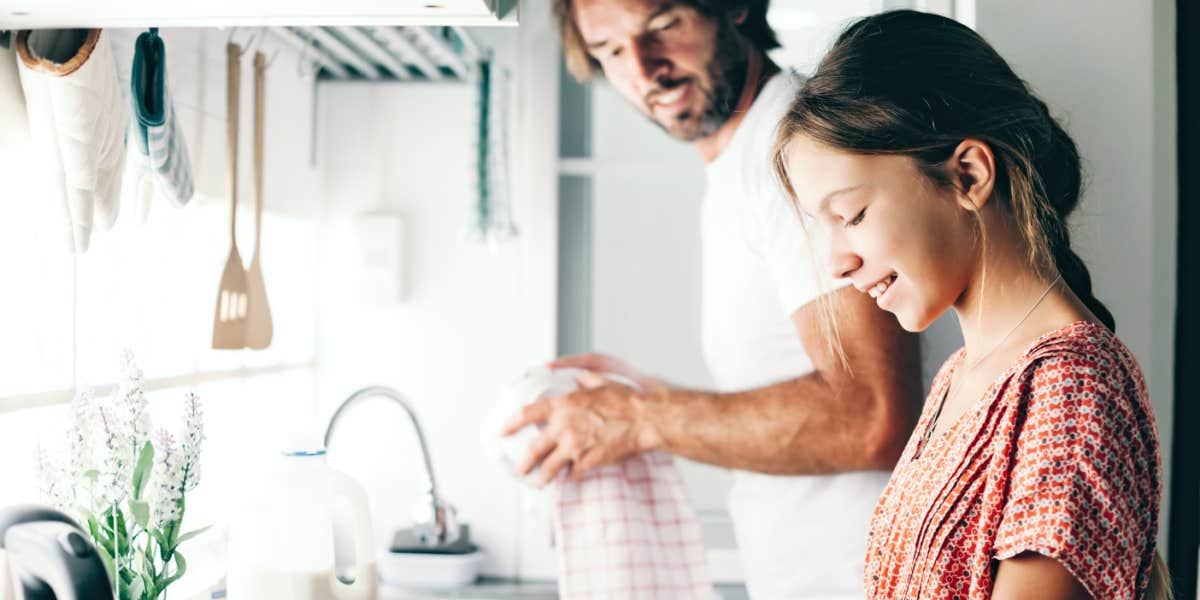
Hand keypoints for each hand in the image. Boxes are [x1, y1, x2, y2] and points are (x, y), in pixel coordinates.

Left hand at [501, 357, 664, 485]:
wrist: (644, 420)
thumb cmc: (626, 401)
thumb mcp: (601, 382)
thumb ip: (586, 380)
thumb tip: (581, 378)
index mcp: (562, 405)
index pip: (526, 415)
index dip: (511, 425)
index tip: (503, 432)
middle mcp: (563, 426)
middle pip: (533, 450)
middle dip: (524, 463)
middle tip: (520, 470)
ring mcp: (573, 446)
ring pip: (549, 468)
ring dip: (543, 476)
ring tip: (540, 481)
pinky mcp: (587, 462)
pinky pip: (572, 473)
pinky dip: (570, 476)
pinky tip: (569, 478)